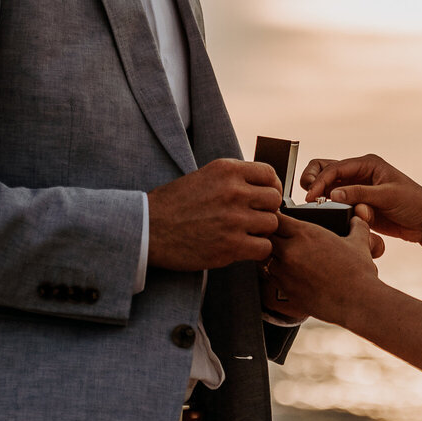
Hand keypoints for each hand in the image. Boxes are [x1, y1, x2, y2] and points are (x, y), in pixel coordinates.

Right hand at [147, 158, 281, 269]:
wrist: (147, 230)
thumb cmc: (172, 205)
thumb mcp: (203, 177)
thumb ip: (232, 179)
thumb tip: (261, 186)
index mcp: (227, 170)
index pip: (269, 173)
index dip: (271, 187)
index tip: (264, 198)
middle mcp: (234, 191)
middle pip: (274, 199)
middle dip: (266, 210)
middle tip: (252, 219)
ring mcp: (234, 219)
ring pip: (272, 224)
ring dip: (261, 231)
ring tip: (243, 234)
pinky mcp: (231, 246)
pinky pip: (264, 247)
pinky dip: (256, 250)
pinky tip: (242, 248)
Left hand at [267, 212, 379, 324]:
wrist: (357, 302)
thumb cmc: (358, 272)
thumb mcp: (359, 243)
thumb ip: (356, 226)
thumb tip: (357, 219)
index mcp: (306, 234)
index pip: (276, 218)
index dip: (274, 218)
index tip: (278, 220)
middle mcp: (291, 251)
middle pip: (265, 237)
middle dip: (268, 235)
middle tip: (275, 237)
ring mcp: (286, 272)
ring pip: (264, 258)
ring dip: (269, 255)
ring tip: (279, 255)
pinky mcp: (285, 290)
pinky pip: (269, 277)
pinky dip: (274, 272)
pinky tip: (285, 272)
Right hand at [302, 154, 421, 244]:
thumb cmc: (414, 203)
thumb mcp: (387, 196)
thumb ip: (359, 194)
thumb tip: (331, 195)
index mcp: (368, 163)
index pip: (335, 167)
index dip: (320, 181)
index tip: (311, 197)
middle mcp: (360, 173)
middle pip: (326, 171)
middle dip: (315, 182)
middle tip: (309, 198)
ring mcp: (358, 189)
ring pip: (330, 189)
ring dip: (324, 198)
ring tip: (320, 209)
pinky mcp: (358, 205)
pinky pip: (338, 205)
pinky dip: (333, 210)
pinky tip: (332, 217)